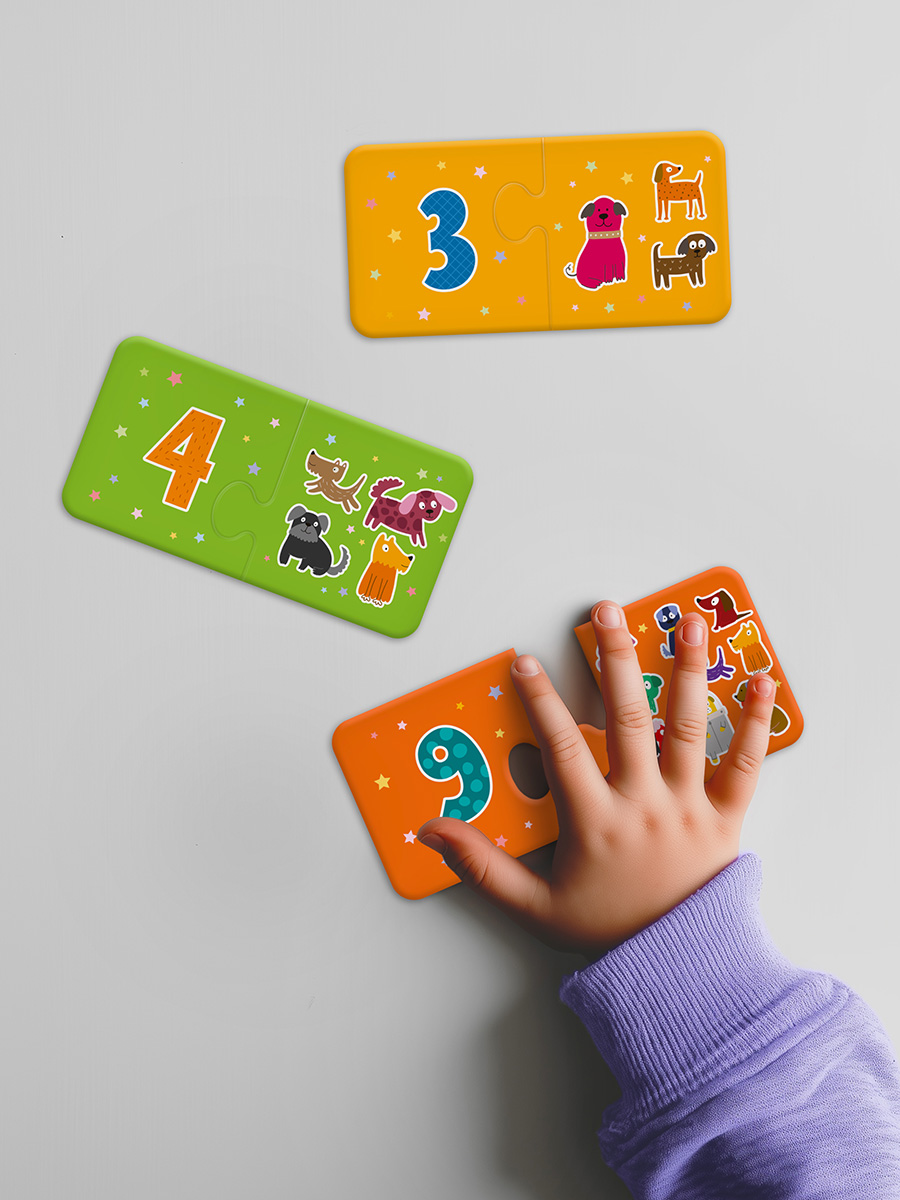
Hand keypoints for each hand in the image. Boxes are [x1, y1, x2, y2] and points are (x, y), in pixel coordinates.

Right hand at [416, 602, 776, 959]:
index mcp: (595, 821)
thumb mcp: (534, 907)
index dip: (540, 700)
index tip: (524, 661)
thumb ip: (481, 867)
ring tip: (689, 623)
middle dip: (614, 659)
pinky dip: (754, 724)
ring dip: (687, 671)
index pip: (561, 746)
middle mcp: (642, 803)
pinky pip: (745, 766)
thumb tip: (431, 831)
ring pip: (687, 727)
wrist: (678, 973)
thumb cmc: (608, 935)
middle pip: (626, 718)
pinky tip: (761, 683)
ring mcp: (688, 807)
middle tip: (605, 612)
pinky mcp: (725, 818)